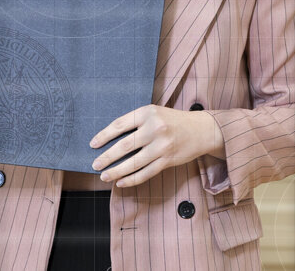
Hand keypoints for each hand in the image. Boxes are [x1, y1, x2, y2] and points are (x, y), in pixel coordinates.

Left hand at [89, 104, 222, 187]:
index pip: (120, 124)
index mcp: (147, 112)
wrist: (201, 130)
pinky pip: (146, 173)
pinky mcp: (167, 160)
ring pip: (134, 162)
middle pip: (125, 145)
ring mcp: (162, 146)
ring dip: (117, 171)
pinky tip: (121, 182)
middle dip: (107, 157)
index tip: (93, 144)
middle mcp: (155, 128)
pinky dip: (132, 179)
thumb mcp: (154, 113)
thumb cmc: (173, 121)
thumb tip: (110, 139)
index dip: (104, 135)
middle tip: (95, 164)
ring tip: (104, 176)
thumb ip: (136, 122)